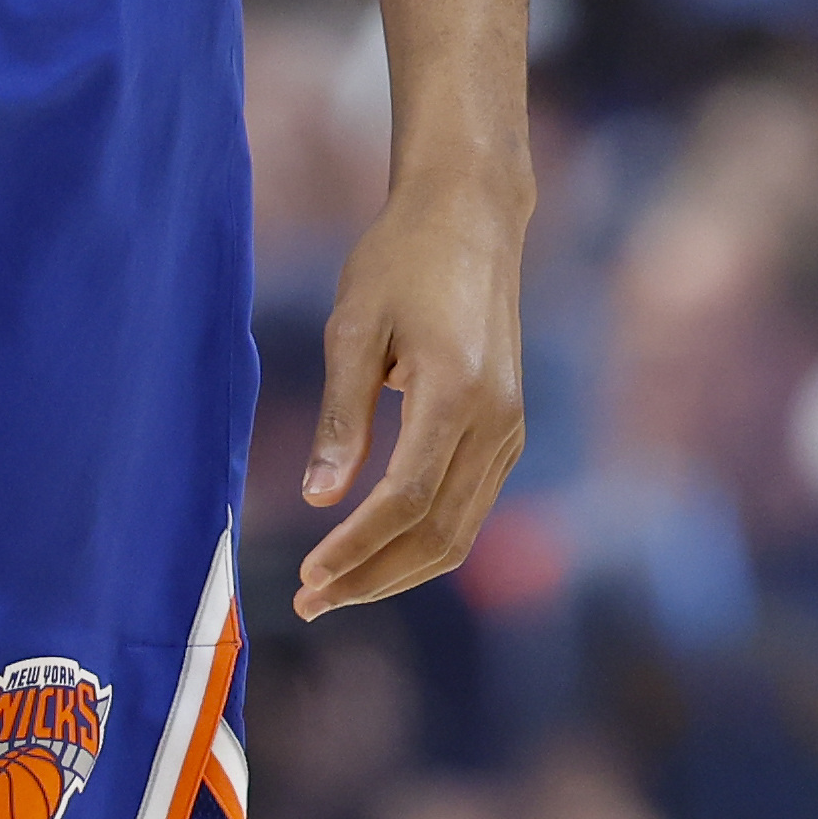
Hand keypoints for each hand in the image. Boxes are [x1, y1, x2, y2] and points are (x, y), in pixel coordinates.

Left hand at [292, 163, 527, 617]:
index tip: (308, 576)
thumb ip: (339, 416)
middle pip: (439, 534)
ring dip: (397, 570)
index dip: (355, 547)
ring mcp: (510, 429)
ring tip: (334, 587)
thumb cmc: (402, 260)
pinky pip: (469, 506)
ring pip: (460, 531)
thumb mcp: (354, 326)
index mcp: (456, 394)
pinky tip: (376, 548)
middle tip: (309, 601)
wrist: (471, 217)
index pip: (406, 500)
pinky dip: (424, 540)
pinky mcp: (508, 428)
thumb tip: (317, 498)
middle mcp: (496, 422)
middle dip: (373, 578)